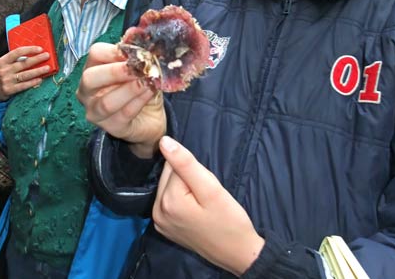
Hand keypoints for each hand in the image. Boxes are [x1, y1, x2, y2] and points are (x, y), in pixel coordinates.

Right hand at [0, 46, 50, 101]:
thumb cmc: (5, 73)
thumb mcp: (7, 64)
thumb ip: (18, 59)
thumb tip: (37, 54)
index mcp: (3, 61)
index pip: (17, 52)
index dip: (29, 50)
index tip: (40, 49)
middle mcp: (4, 70)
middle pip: (23, 63)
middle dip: (36, 59)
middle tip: (47, 56)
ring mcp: (6, 80)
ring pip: (25, 75)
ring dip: (37, 71)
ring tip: (47, 68)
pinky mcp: (9, 89)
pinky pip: (23, 85)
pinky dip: (32, 82)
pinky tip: (40, 79)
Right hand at [77, 42, 166, 157]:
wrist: (151, 118)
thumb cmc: (141, 88)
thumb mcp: (141, 68)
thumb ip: (138, 54)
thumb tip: (139, 34)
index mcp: (93, 69)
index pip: (95, 54)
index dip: (114, 51)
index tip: (135, 51)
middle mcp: (87, 91)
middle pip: (90, 78)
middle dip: (116, 71)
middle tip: (139, 67)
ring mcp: (96, 111)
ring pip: (107, 101)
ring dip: (131, 89)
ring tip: (149, 80)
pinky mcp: (111, 127)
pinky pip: (123, 114)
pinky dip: (139, 101)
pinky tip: (151, 92)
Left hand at [153, 136, 264, 275]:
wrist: (237, 252)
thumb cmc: (229, 219)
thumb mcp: (211, 188)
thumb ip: (186, 164)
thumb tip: (164, 141)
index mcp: (167, 200)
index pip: (175, 165)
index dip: (195, 171)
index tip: (207, 187)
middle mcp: (157, 211)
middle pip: (169, 174)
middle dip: (188, 178)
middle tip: (207, 194)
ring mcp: (159, 221)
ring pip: (169, 186)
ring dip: (185, 187)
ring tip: (203, 202)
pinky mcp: (164, 226)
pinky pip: (169, 200)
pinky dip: (182, 199)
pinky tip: (196, 209)